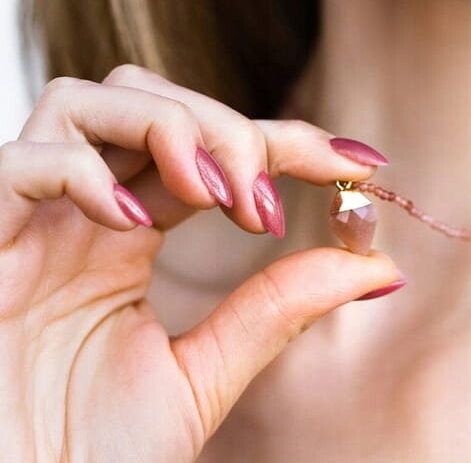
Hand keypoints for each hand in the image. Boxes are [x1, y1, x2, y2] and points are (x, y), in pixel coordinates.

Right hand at [0, 64, 400, 461]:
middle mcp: (82, 211)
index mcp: (130, 233)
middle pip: (153, 99)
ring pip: (90, 100)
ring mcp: (26, 219)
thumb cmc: (83, 456)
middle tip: (262, 204)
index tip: (359, 163)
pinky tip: (132, 223)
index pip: (211, 149)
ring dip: (170, 127)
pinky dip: (86, 170)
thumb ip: (279, 310)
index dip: (287, 139)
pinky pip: (22, 161)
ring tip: (214, 195)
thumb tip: (379, 267)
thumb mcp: (200, 378)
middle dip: (226, 129)